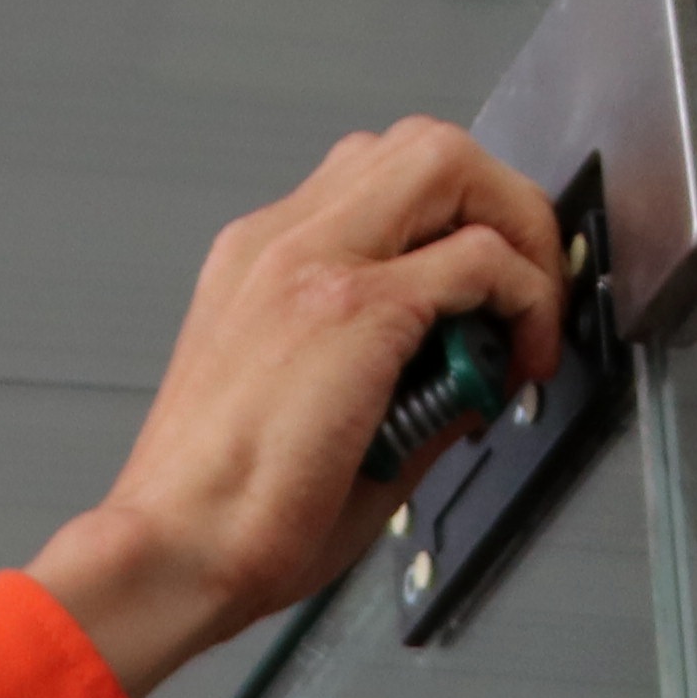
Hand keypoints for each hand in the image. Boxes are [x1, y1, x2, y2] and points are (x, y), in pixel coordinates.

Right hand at [31, 121, 569, 697]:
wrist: (171, 553)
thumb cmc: (218, 515)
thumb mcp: (307, 421)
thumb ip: (394, 382)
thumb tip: (469, 380)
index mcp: (261, 265)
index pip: (376, 181)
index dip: (451, 222)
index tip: (480, 298)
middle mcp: (282, 242)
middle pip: (422, 144)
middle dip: (499, 201)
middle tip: (523, 286)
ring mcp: (316, 263)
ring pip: (450, 162)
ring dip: (513, 228)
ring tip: (524, 314)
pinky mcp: (355, 308)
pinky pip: (481, 259)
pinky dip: (525, 300)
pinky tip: (517, 363)